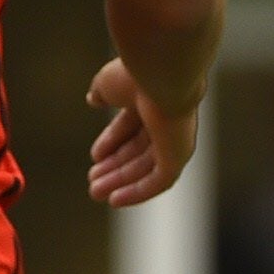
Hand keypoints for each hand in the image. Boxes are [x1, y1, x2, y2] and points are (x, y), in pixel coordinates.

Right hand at [87, 57, 200, 206]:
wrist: (161, 73)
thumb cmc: (135, 73)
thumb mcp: (109, 82)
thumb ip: (102, 91)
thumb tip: (94, 99)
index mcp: (152, 99)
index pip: (132, 126)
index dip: (112, 142)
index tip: (94, 157)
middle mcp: (168, 119)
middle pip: (140, 150)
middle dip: (116, 167)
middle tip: (93, 183)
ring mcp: (176, 138)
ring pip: (147, 168)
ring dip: (121, 181)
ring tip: (95, 192)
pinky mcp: (180, 155)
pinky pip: (160, 181)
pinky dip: (138, 192)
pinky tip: (115, 200)